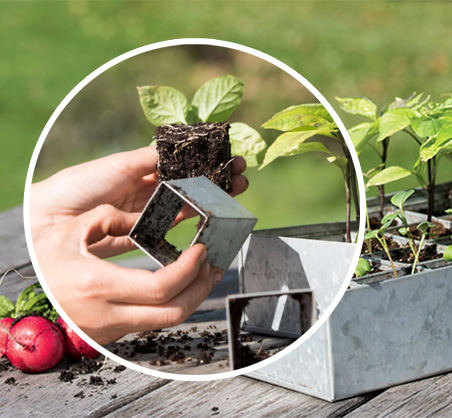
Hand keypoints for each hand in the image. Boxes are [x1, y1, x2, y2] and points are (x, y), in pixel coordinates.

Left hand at [30, 146, 247, 256]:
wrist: (52, 219)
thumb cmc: (80, 186)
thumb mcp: (120, 165)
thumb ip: (152, 157)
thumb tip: (183, 144)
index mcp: (141, 168)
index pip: (182, 162)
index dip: (206, 158)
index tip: (228, 154)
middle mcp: (148, 189)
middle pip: (190, 182)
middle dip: (217, 178)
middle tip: (241, 174)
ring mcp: (148, 211)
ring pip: (188, 202)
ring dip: (212, 197)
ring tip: (235, 190)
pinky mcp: (145, 234)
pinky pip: (174, 225)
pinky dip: (194, 218)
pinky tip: (211, 212)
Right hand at [34, 204, 221, 343]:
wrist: (27, 294)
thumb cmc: (44, 259)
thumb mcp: (71, 231)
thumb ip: (109, 218)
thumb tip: (144, 218)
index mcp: (98, 286)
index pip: (162, 288)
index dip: (189, 270)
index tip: (201, 251)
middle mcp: (107, 313)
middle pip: (173, 312)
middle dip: (201, 288)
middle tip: (212, 265)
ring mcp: (111, 328)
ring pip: (167, 322)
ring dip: (194, 298)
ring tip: (205, 274)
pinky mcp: (114, 333)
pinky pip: (154, 322)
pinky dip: (175, 303)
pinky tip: (182, 285)